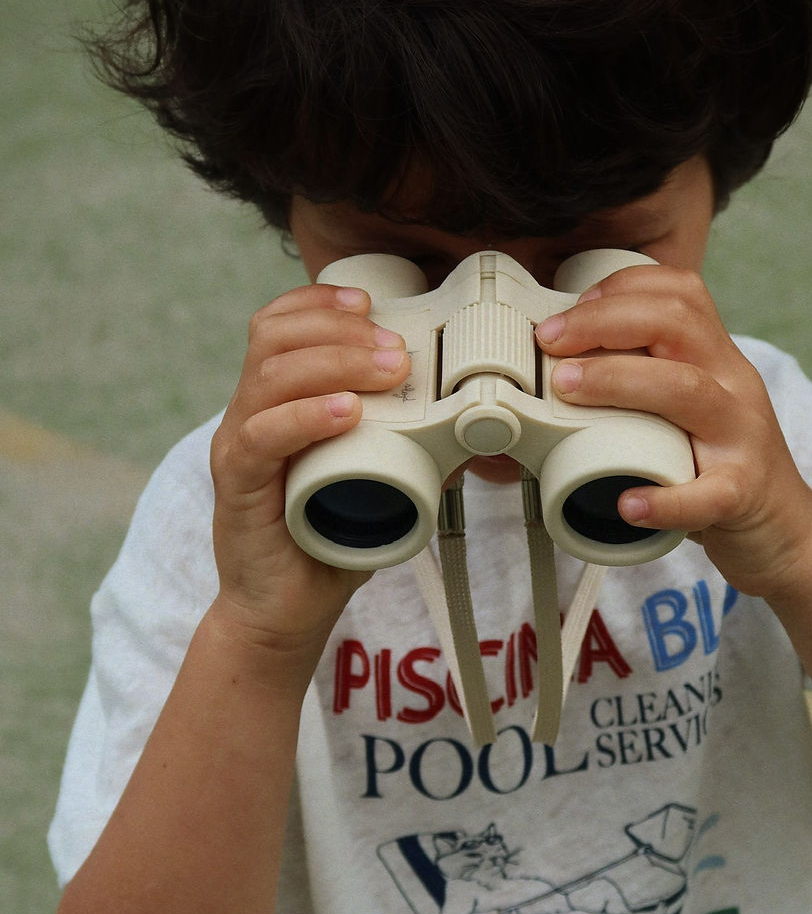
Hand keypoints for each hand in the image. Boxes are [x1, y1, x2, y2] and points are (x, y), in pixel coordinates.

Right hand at [208, 282, 410, 665]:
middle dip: (341, 329)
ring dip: (335, 363)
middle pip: (274, 337)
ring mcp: (239, 448)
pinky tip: (347, 412)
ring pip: (269, 376)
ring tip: (386, 372)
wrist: (285, 611)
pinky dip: (307, 416)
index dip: (322, 302)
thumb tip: (471, 425)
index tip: (373, 302)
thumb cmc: (325, 543)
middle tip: (397, 350)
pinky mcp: (238, 487)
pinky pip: (263, 437)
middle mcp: (248, 415)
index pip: (278, 324)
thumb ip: (411, 450)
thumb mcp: (376, 484)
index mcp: (273, 402)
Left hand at [535, 264, 811, 596]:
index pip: (679, 294)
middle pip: (677, 324)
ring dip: (619, 381)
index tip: (568, 312)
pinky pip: (709, 493)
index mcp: (718, 359)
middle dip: (604, 321)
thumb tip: (560, 371)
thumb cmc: (720, 467)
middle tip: (549, 342)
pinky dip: (666, 500)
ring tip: (568, 389)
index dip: (619, 288)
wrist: (786, 531)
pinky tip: (628, 504)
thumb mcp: (690, 410)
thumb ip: (646, 382)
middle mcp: (733, 386)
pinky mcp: (743, 495)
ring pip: (688, 391)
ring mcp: (742, 439)